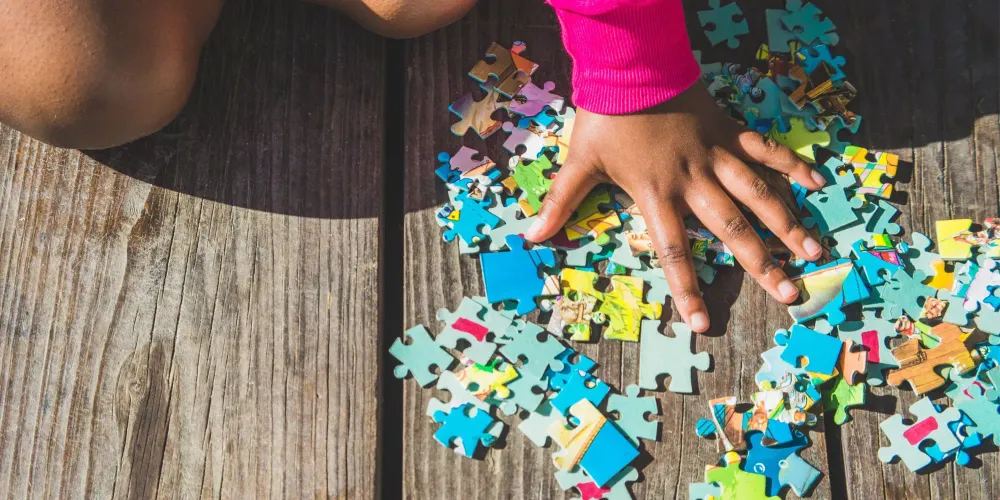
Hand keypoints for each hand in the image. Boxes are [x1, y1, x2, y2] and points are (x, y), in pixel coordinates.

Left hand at [524, 84, 826, 332]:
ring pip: (758, 194)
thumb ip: (560, 202)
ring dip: (787, 224)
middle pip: (732, 230)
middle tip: (790, 292)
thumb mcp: (579, 161)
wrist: (630, 64)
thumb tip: (531, 236)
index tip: (704, 322)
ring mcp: (715, 155)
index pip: (674, 252)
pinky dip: (791, 164)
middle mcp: (693, 181)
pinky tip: (817, 183)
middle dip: (762, 264)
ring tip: (814, 252)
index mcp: (657, 194)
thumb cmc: (605, 115)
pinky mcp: (728, 130)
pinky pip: (765, 150)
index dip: (688, 289)